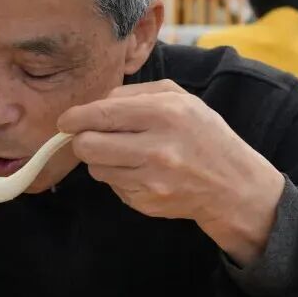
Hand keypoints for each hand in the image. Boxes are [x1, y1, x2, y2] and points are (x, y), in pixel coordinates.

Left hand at [57, 81, 285, 265]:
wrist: (232, 185)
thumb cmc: (202, 135)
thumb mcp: (180, 99)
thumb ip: (135, 93)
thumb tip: (94, 104)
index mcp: (165, 113)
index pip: (101, 114)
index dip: (74, 118)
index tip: (65, 121)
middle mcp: (157, 147)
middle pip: (88, 145)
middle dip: (82, 141)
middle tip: (90, 138)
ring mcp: (151, 180)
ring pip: (96, 169)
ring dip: (102, 160)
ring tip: (127, 154)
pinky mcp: (146, 203)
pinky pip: (112, 186)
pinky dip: (119, 178)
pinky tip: (142, 172)